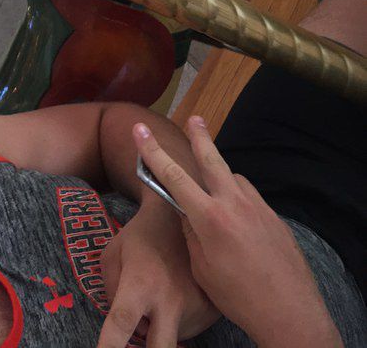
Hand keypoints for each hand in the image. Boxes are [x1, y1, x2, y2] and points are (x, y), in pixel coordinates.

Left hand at [97, 203, 217, 346]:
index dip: (110, 346)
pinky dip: (176, 320)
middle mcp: (170, 299)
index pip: (121, 322)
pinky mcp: (212, 310)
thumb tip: (124, 326)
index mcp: (139, 283)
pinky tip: (175, 293)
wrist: (183, 216)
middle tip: (141, 333)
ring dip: (158, 327)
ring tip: (158, 294)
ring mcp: (195, 306)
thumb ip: (110, 291)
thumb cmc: (140, 236)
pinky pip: (187, 329)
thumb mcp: (112, 254)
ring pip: (171, 338)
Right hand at [133, 117, 341, 346]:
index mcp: (210, 217)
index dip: (152, 152)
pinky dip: (237, 197)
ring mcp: (258, 208)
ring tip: (211, 188)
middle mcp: (235, 204)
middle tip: (194, 118)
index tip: (140, 131)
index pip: (173, 176)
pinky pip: (249, 197)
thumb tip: (187, 212)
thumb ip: (192, 233)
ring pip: (233, 179)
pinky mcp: (274, 218)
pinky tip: (235, 216)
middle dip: (200, 137)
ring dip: (220, 176)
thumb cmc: (238, 296)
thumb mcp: (201, 266)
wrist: (289, 312)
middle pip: (212, 160)